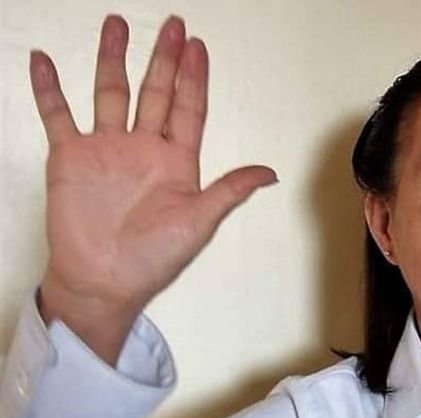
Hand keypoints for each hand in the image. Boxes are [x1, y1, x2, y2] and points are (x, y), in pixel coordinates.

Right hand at [31, 15, 276, 363]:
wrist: (105, 282)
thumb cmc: (154, 259)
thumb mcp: (200, 222)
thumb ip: (230, 190)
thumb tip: (270, 173)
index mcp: (176, 161)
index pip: (188, 108)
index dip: (194, 77)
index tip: (198, 47)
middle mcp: (143, 148)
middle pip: (155, 92)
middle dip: (163, 59)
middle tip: (172, 25)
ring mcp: (106, 149)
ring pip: (110, 93)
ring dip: (112, 59)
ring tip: (115, 25)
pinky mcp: (71, 158)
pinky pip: (58, 115)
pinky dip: (49, 88)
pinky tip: (44, 60)